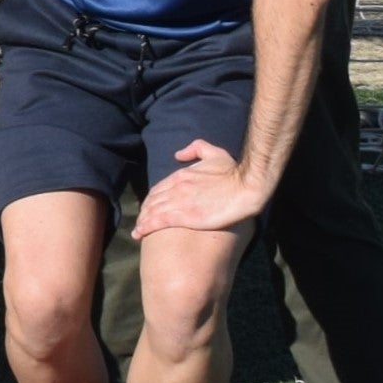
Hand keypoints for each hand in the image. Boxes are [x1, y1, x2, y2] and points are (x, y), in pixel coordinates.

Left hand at [133, 140, 272, 236]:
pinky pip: (159, 221)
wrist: (246, 187)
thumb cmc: (234, 172)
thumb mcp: (215, 154)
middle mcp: (176, 188)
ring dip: (142, 221)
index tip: (148, 207)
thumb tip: (178, 155)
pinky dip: (146, 227)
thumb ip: (196, 148)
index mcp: (181, 176)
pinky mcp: (185, 216)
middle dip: (145, 211)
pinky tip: (139, 233)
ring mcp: (179, 202)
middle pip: (152, 201)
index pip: (158, 189)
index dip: (151, 199)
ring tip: (137, 231)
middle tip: (141, 221)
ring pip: (153, 211)